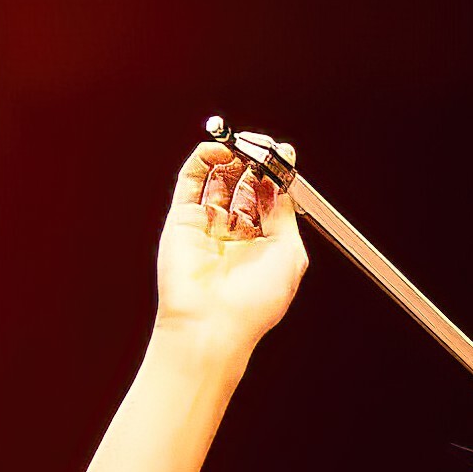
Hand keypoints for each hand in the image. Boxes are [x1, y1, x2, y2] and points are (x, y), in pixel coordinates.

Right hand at [154, 137, 310, 358]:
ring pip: (219, 178)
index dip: (276, 175)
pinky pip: (191, 180)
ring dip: (232, 156)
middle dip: (255, 162)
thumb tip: (277, 182)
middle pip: (244, 183)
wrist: (213, 323)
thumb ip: (284, 213)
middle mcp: (235, 233)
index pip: (269, 198)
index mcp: (263, 243)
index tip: (284, 156)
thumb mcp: (289, 253)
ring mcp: (208, 224)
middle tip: (264, 147)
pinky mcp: (183, 219)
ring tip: (243, 147)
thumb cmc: (254, 303)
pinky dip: (203, 159)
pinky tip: (219, 150)